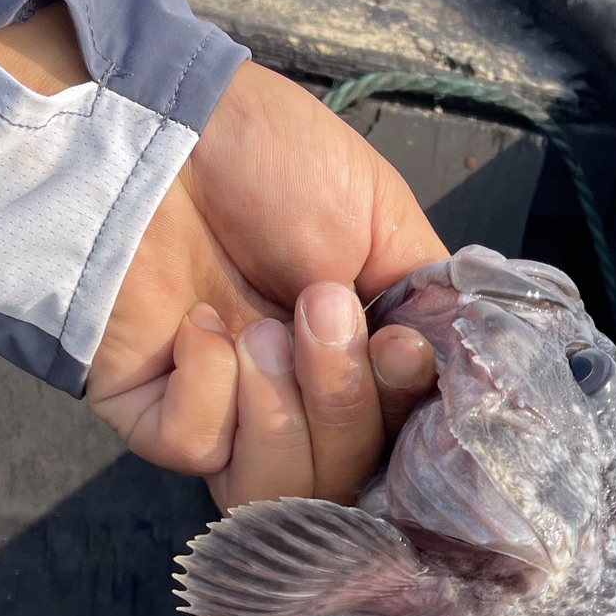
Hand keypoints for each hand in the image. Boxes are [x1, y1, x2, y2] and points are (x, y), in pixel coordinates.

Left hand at [0, 9, 441, 503]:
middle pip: (340, 483)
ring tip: (260, 329)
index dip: (400, 417)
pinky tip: (195, 325)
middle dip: (341, 403)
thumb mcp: (381, 222)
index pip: (393, 449)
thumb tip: (465, 372)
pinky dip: (208, 388)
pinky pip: (195, 449)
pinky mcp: (150, 413)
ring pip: (272, 490)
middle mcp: (288, 405)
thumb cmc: (267, 161)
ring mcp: (219, 416)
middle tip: (319, 310)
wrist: (163, 124)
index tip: (397, 348)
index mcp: (347, 368)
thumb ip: (426, 307)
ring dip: (280, 411)